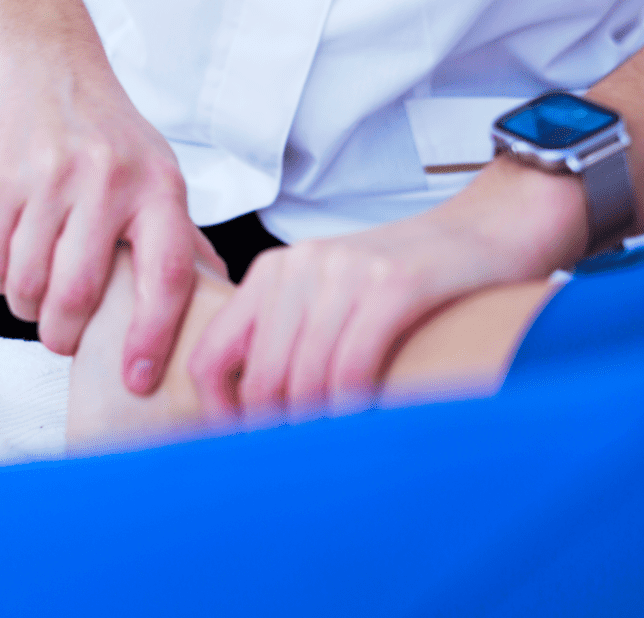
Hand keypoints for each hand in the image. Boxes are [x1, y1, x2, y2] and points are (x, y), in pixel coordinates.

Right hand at [0, 41, 225, 394]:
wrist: (46, 65)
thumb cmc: (106, 131)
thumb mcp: (158, 172)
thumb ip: (177, 235)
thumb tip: (215, 291)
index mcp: (159, 186)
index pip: (167, 274)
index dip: (153, 335)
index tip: (138, 377)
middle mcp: (109, 181)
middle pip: (78, 295)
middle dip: (64, 334)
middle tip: (63, 334)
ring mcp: (51, 179)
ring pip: (26, 286)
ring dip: (26, 304)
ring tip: (38, 285)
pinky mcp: (1, 179)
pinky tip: (14, 251)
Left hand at [189, 156, 587, 417]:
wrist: (481, 229)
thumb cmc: (405, 274)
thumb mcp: (331, 293)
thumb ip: (290, 335)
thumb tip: (256, 415)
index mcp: (274, 270)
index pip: (212, 355)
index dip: (219, 414)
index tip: (240, 449)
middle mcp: (302, 265)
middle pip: (259, 376)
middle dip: (272, 431)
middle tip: (296, 464)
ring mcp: (348, 271)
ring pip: (305, 375)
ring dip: (315, 427)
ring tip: (332, 453)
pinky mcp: (395, 282)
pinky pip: (353, 363)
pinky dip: (351, 404)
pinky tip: (363, 423)